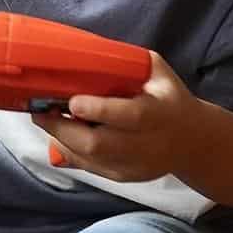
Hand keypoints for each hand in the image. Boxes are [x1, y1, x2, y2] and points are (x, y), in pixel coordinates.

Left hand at [32, 51, 202, 183]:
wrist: (192, 140)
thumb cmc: (169, 97)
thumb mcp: (158, 72)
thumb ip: (130, 62)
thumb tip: (87, 54)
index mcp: (161, 114)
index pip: (129, 117)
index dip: (98, 110)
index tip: (72, 101)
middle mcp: (149, 145)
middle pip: (101, 145)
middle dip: (64, 129)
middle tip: (40, 111)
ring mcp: (136, 166)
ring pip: (90, 160)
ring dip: (62, 140)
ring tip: (44, 120)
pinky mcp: (125, 177)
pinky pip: (90, 168)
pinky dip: (70, 152)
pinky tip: (59, 135)